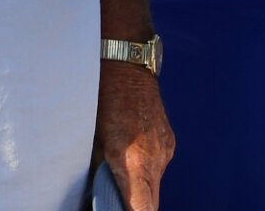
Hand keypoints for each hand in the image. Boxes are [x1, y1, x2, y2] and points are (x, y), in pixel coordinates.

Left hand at [94, 60, 173, 210]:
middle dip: (139, 207)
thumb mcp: (95, 139)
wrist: (127, 67)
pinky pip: (159, 166)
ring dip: (142, 187)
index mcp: (134, 162)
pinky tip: (134, 155)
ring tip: (125, 176)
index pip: (143, 209)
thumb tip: (100, 189)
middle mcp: (155, 160)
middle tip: (122, 203)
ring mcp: (165, 150)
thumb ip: (101, 169)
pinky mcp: (170, 142)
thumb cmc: (103, 100)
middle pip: (152, 202)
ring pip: (156, 184)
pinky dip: (147, 169)